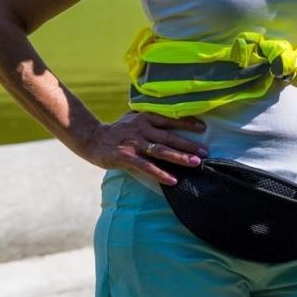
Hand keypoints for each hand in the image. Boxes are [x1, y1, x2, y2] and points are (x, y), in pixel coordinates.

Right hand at [82, 111, 206, 186]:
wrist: (91, 138)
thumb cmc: (117, 130)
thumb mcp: (133, 118)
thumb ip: (150, 118)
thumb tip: (171, 116)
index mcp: (144, 118)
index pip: (169, 119)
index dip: (187, 122)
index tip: (203, 127)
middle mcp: (141, 129)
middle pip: (169, 137)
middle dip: (189, 144)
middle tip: (206, 151)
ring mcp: (134, 144)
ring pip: (161, 151)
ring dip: (180, 157)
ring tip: (196, 163)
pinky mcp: (126, 158)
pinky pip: (146, 167)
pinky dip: (160, 173)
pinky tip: (173, 180)